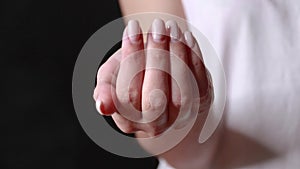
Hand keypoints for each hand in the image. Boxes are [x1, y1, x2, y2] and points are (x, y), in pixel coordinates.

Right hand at [93, 19, 212, 137]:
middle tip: (157, 26)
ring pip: (182, 94)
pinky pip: (200, 84)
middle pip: (155, 98)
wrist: (161, 84)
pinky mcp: (201, 105)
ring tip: (172, 29)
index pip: (127, 94)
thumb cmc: (133, 77)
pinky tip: (186, 38)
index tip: (133, 28)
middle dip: (156, 58)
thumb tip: (102, 105)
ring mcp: (180, 117)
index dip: (130, 60)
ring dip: (178, 56)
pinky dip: (195, 59)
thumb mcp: (114, 79)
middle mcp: (154, 125)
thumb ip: (105, 88)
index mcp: (128, 119)